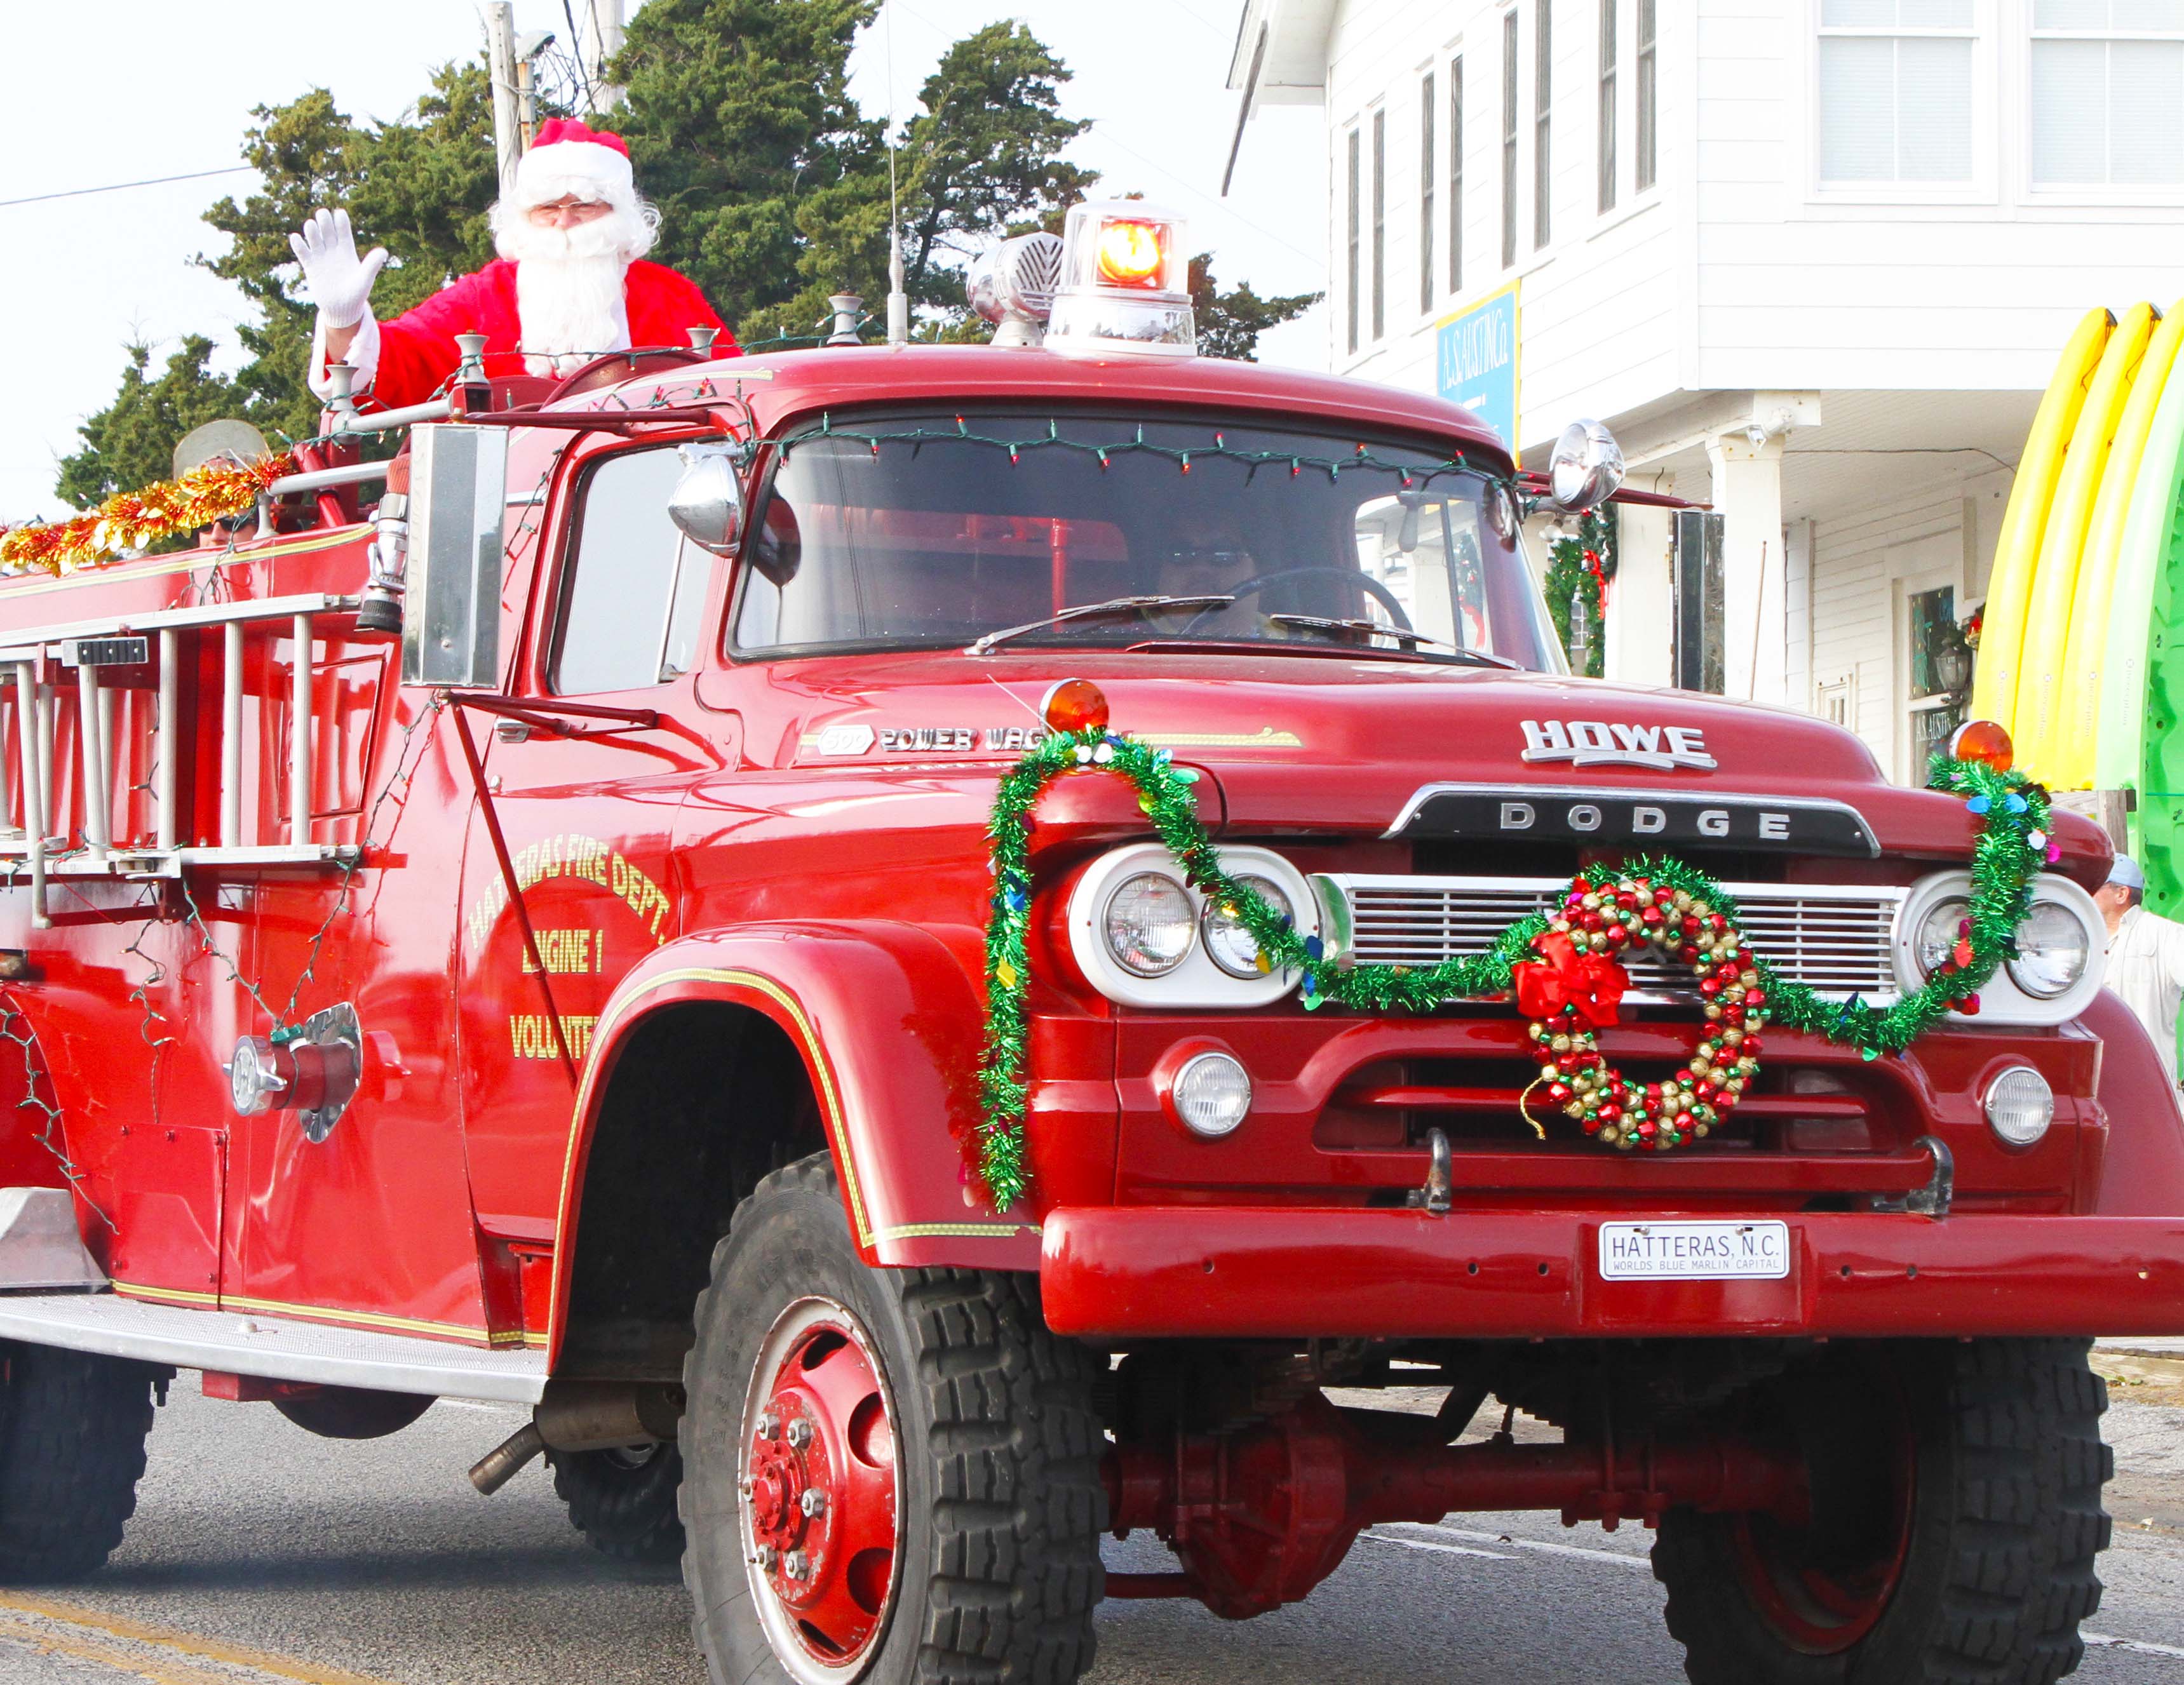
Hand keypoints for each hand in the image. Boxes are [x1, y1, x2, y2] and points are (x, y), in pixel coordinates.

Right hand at [288, 208, 387, 329]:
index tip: (339, 212)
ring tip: (311, 225)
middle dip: (324, 221)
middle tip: (322, 214)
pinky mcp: (310, 266)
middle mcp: (333, 250)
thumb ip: (372, 264)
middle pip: (327, 230)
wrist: (342, 310)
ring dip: (311, 230)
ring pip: (314, 238)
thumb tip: (384, 252)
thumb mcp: (365, 279)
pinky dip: (298, 244)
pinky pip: (302, 252)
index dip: (341, 221)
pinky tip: (295, 237)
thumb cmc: (356, 294)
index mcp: (347, 250)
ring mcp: (321, 257)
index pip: (343, 231)